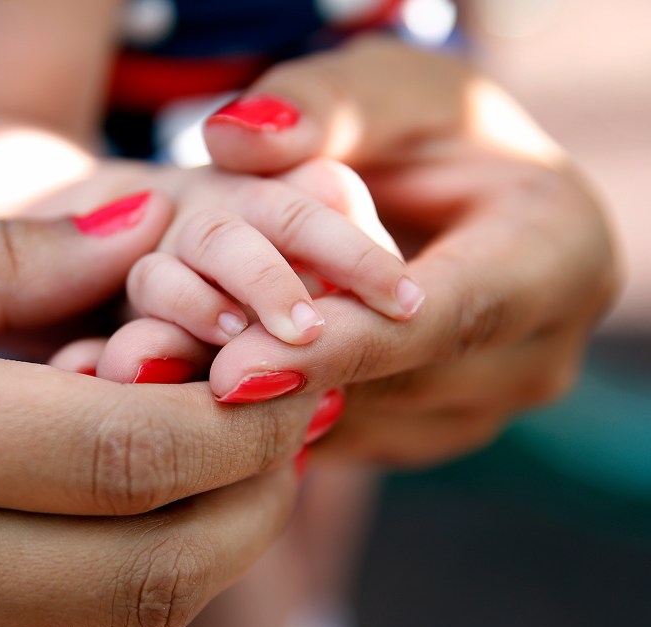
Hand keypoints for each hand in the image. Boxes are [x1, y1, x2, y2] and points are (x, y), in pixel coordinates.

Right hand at [0, 203, 314, 626]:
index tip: (284, 373)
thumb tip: (135, 230)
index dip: (233, 418)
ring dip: (204, 554)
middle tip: (288, 427)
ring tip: (230, 470)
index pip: (119, 453)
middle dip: (253, 497)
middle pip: (147, 566)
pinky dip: (127, 607)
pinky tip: (134, 533)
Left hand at [196, 36, 619, 463]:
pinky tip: (209, 386)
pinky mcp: (438, 425)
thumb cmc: (423, 128)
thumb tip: (234, 139)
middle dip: (289, 385)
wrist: (451, 189)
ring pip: (374, 425)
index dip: (344, 342)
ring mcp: (491, 399)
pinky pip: (359, 438)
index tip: (236, 366)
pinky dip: (284, 419)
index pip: (450, 315)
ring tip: (170, 379)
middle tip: (166, 376)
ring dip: (273, 411)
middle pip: (407, 386)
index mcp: (558, 252)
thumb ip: (320, 105)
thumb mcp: (383, 89)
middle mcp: (539, 346)